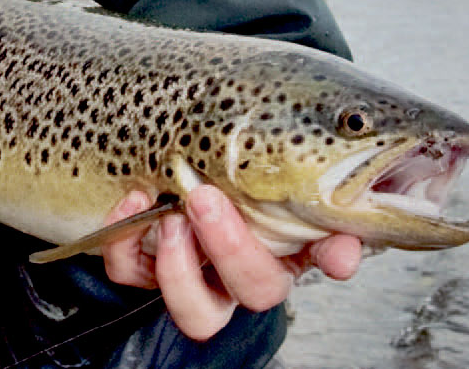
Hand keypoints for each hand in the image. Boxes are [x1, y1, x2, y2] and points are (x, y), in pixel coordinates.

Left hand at [101, 186, 361, 341]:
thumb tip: (344, 251)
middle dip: (231, 247)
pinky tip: (135, 202)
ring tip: (170, 215)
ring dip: (180, 267)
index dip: (331, 258)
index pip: (324, 259)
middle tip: (207, 199)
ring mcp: (195, 275)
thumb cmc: (226, 163)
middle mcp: (240, 272)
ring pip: (196, 311)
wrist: (175, 156)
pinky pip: (131, 274)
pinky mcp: (146, 266)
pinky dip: (124, 242)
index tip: (336, 251)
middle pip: (254, 291)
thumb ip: (317, 203)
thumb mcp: (272, 168)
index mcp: (284, 247)